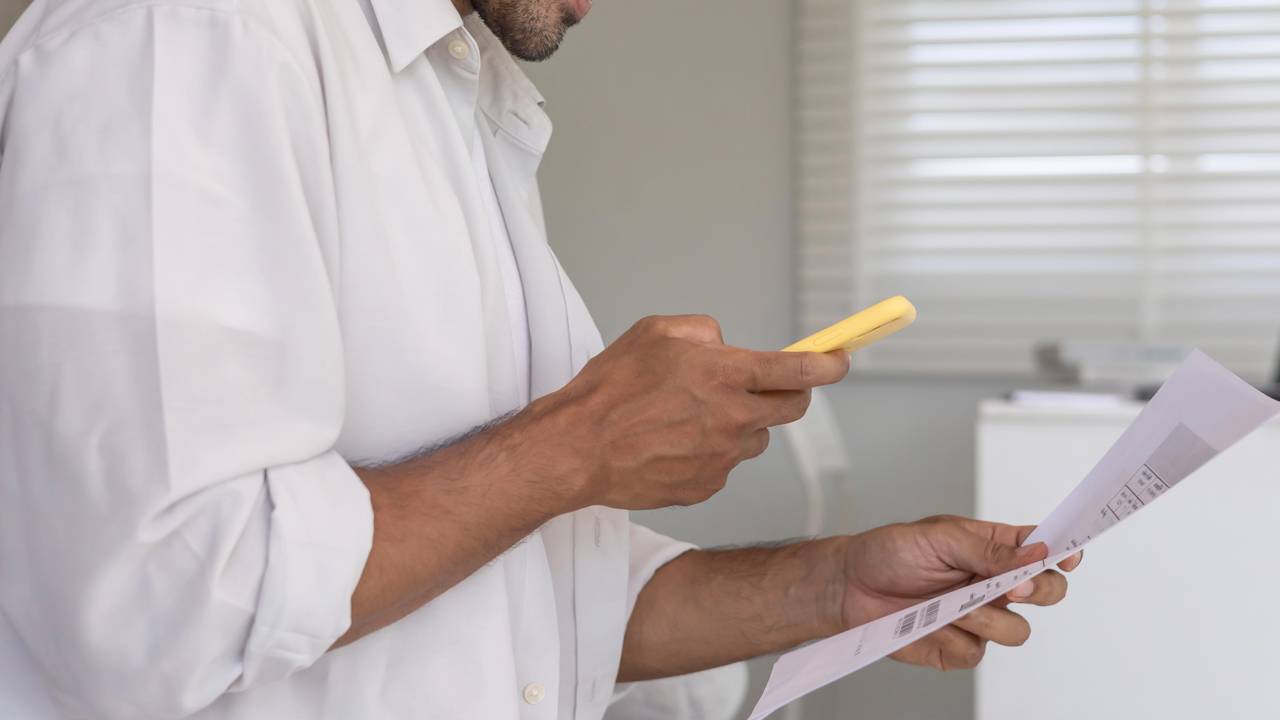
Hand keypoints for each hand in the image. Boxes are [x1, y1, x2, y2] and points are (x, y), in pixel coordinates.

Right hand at [543, 315, 848, 509]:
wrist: (578, 449)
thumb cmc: (611, 388)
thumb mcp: (655, 332)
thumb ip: (704, 332)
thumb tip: (725, 345)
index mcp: (725, 376)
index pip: (798, 370)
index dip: (829, 364)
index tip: (840, 360)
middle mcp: (733, 418)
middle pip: (791, 408)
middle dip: (791, 392)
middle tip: (770, 384)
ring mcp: (723, 457)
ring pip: (755, 437)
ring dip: (742, 423)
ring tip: (693, 416)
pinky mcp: (707, 485)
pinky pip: (725, 464)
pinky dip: (711, 451)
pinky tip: (674, 443)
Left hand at [837, 515, 1082, 670]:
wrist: (849, 587)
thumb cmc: (890, 552)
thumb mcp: (939, 538)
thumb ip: (988, 551)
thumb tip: (1036, 554)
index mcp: (994, 549)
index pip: (1043, 550)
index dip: (1064, 552)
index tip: (1070, 556)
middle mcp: (993, 584)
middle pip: (1046, 594)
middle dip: (1038, 591)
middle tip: (1012, 587)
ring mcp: (980, 618)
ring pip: (1017, 631)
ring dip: (987, 618)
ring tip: (952, 605)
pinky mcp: (958, 647)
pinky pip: (976, 653)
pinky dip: (952, 637)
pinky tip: (929, 622)